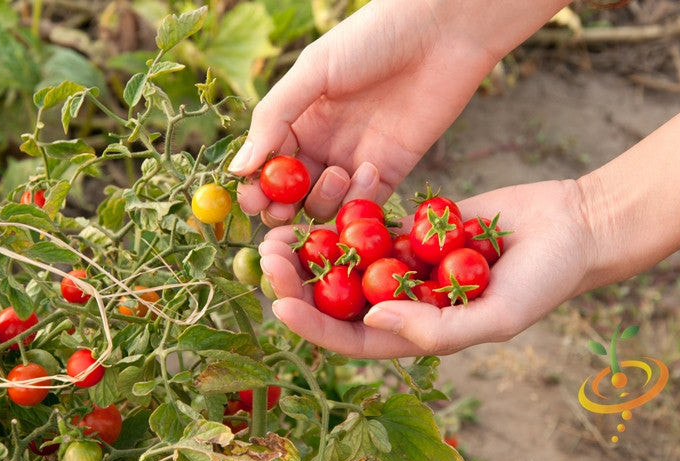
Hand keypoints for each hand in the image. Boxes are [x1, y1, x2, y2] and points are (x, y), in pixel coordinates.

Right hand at [228, 0, 501, 226]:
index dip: (255, 186)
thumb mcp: (313, 70)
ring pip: (325, 204)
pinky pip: (365, 202)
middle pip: (291, 193)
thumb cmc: (372, 39)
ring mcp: (356, 159)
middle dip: (281, 206)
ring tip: (337, 170)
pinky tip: (371, 168)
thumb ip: (274, 118)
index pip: (266, 164)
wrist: (442, 31)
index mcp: (298, 118)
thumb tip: (237, 168)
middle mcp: (323, 144)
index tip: (252, 198)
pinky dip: (360, 197)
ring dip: (323, 198)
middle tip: (279, 209)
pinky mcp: (392, 170)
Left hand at [258, 180, 593, 358]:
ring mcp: (406, 263)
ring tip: (279, 230)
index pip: (354, 339)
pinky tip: (316, 204)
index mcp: (417, 332)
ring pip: (347, 261)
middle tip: (269, 256)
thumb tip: (371, 321)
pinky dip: (343, 217)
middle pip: (340, 299)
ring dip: (312, 249)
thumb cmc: (544, 281)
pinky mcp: (412, 229)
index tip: (279, 303)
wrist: (570, 227)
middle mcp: (404, 301)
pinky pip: (370, 225)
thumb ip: (437, 329)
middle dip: (300, 282)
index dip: (314, 326)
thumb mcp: (498, 316)